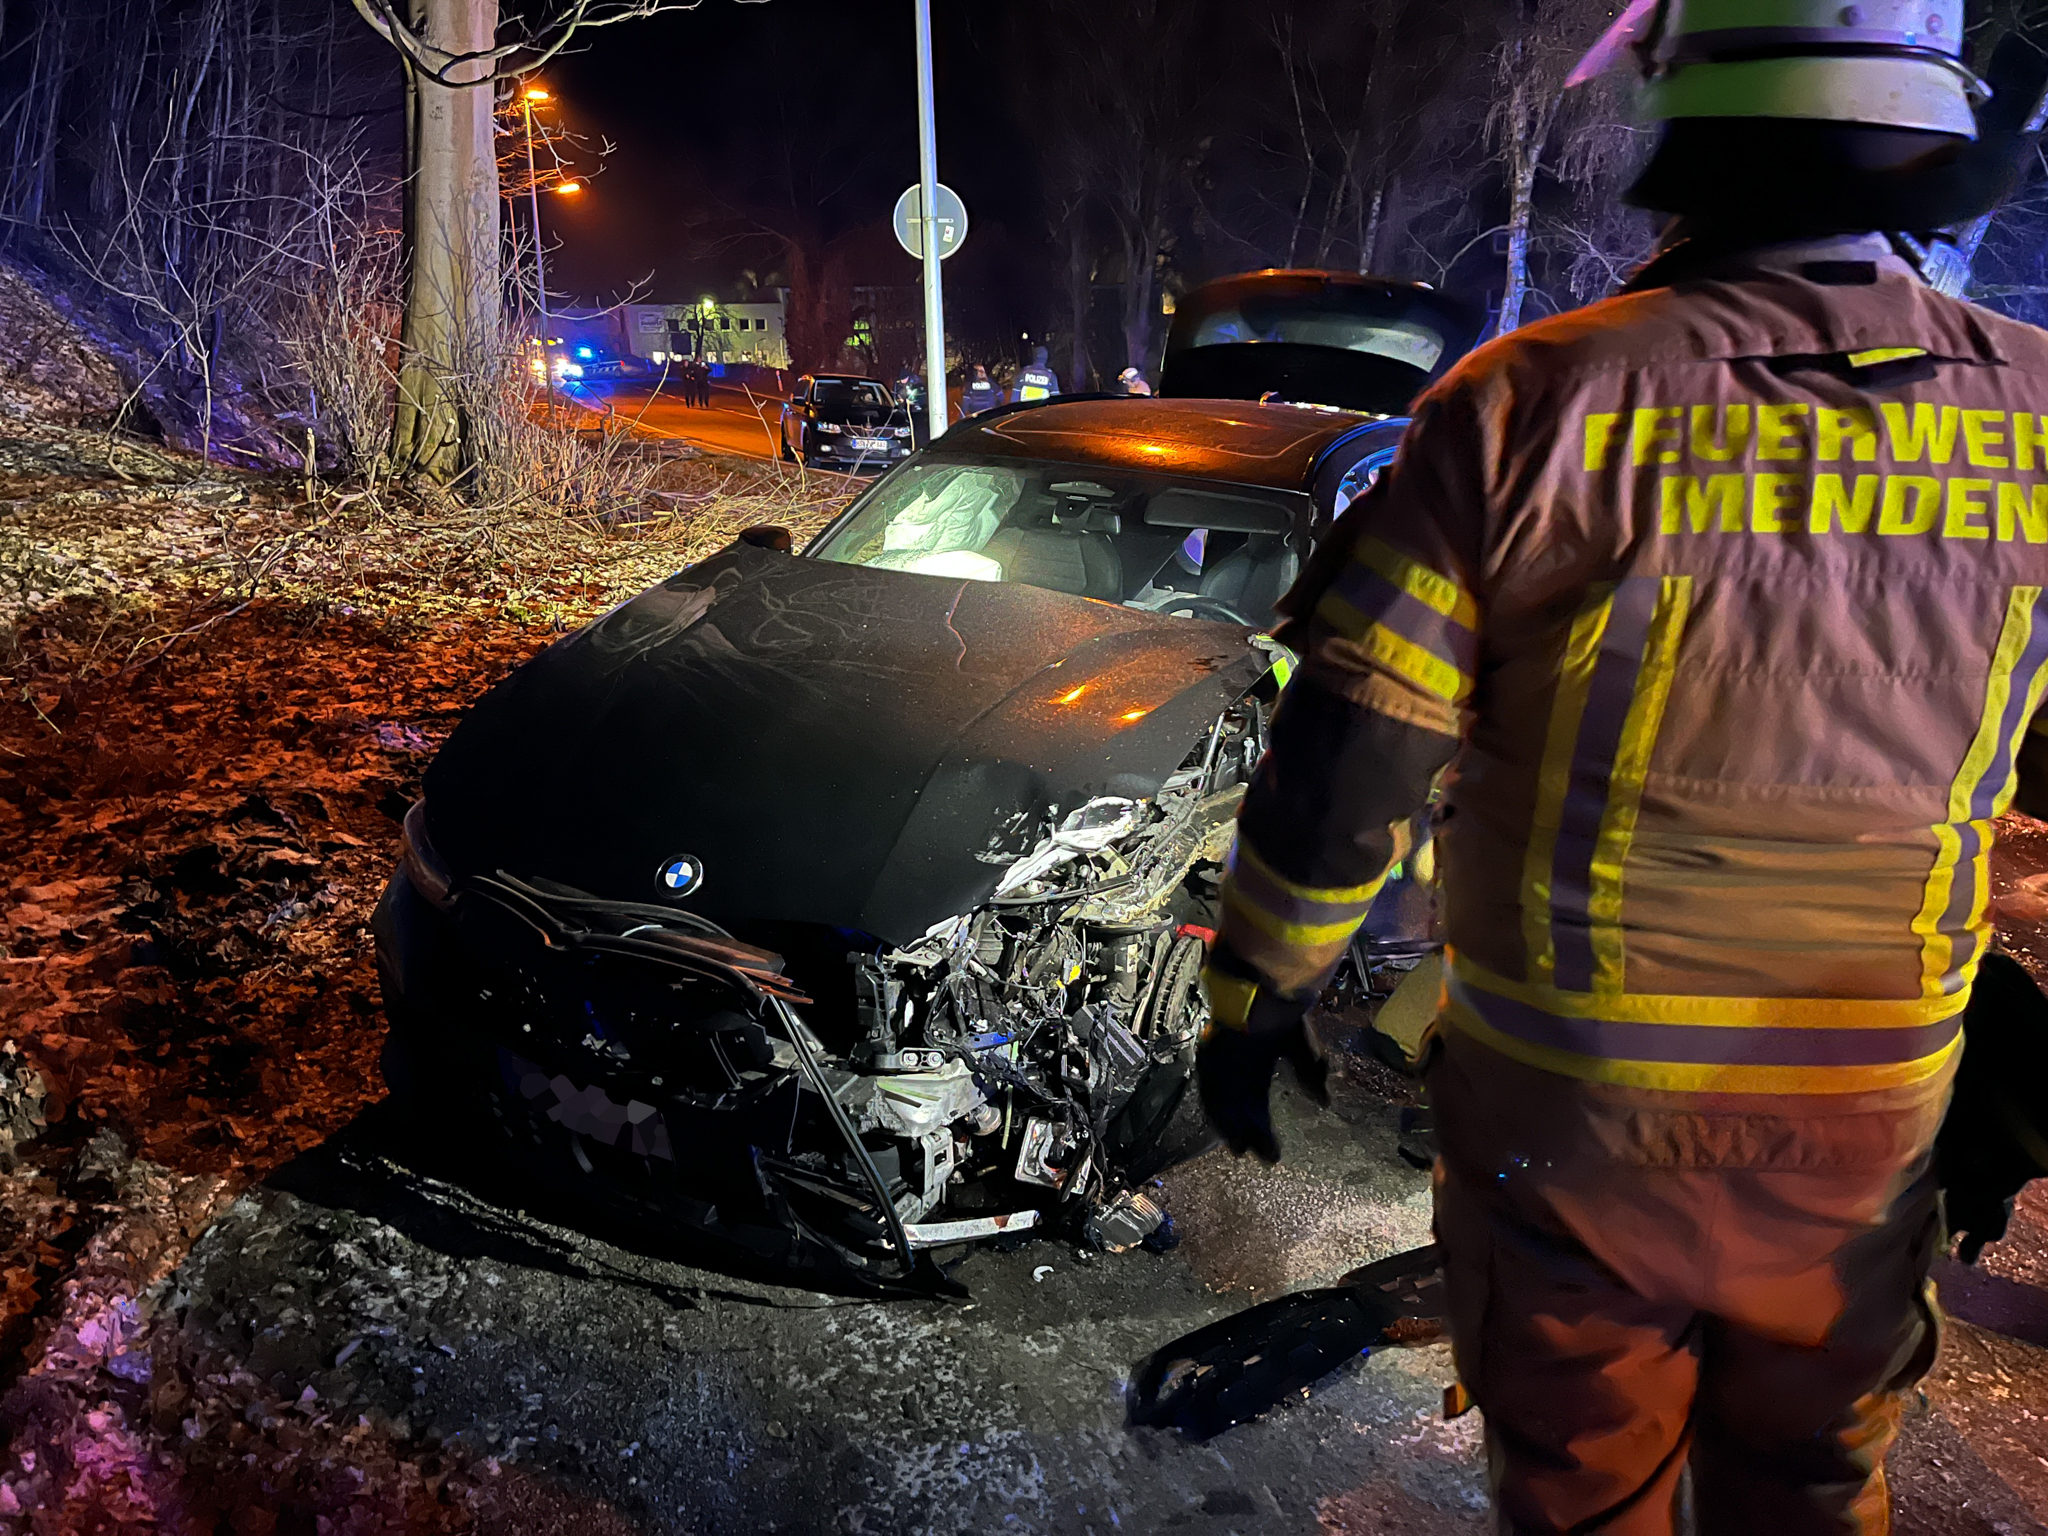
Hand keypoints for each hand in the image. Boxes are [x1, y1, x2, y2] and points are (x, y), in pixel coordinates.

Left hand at [1196, 990, 1329, 1163]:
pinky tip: (1226, 1129)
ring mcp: (1221, 1062)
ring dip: (1230, 1126)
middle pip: (1238, 1108)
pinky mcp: (1210, 1058)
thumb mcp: (1303, 1046)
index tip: (1273, 1155)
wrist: (1261, 989)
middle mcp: (1237, 1066)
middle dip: (1246, 1132)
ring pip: (1222, 1104)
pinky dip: (1218, 1112)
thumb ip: (1312, 1073)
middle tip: (1252, 1155)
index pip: (1257, 1103)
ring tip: (1239, 1147)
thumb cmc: (1282, 1013)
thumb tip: (1324, 1102)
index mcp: (1258, 1062)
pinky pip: (1210, 1091)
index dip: (1262, 1129)